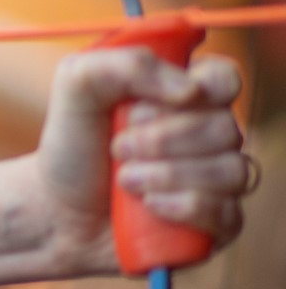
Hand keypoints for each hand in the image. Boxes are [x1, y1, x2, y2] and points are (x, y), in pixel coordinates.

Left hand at [33, 47, 245, 275]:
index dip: (196, 91)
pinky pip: (227, 212)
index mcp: (185, 96)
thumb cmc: (72, 146)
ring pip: (231, 171)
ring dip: (167, 174)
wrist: (56, 212)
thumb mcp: (78, 86)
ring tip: (124, 180)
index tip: (139, 107)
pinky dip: (183, 207)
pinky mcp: (217, 223)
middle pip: (226, 128)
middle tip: (116, 148)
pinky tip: (149, 206)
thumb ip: (127, 65)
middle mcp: (209, 137)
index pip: (225, 80)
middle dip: (161, 140)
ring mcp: (218, 181)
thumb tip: (191, 90)